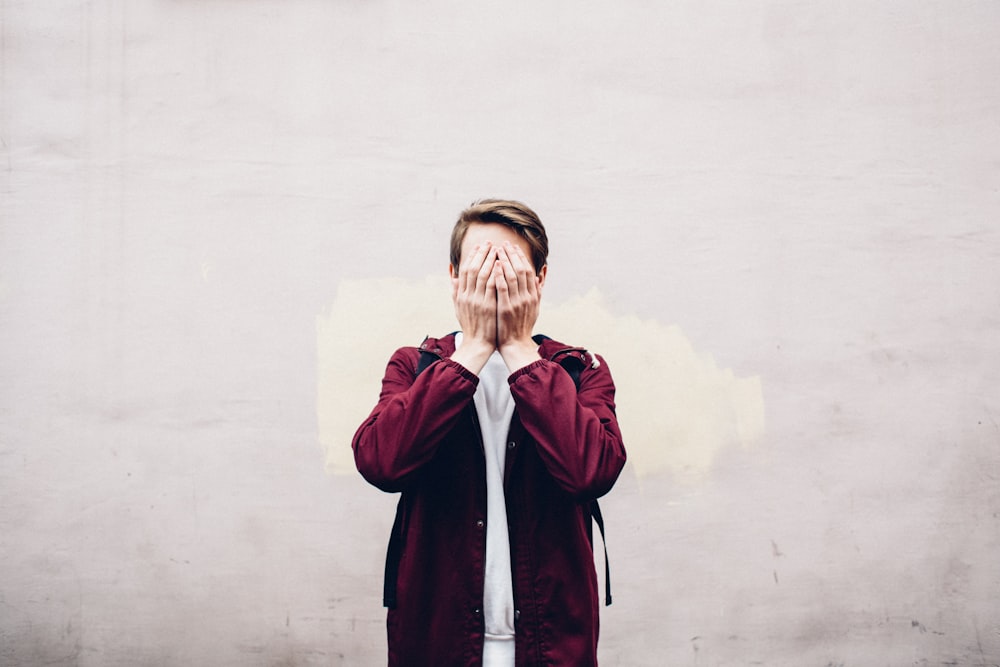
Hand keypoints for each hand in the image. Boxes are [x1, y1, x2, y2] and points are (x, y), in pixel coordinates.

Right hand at [450, 241, 498, 373]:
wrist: (477, 345)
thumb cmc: (471, 326)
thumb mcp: (459, 308)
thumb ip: (456, 291)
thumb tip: (452, 275)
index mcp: (461, 295)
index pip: (466, 270)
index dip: (473, 256)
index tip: (480, 246)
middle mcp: (468, 296)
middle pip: (474, 269)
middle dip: (482, 254)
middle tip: (490, 243)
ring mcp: (478, 301)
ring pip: (484, 275)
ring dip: (491, 260)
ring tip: (498, 249)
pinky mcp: (488, 307)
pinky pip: (493, 286)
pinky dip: (497, 274)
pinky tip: (502, 265)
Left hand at [495, 242, 542, 370]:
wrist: (516, 344)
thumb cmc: (522, 325)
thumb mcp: (534, 306)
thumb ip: (537, 289)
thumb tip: (542, 272)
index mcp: (533, 295)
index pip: (528, 270)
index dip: (520, 257)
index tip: (513, 246)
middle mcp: (527, 297)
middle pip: (521, 269)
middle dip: (512, 254)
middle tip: (504, 243)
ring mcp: (517, 302)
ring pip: (512, 276)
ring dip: (505, 261)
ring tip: (497, 250)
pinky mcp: (506, 308)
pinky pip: (503, 288)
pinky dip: (499, 275)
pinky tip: (495, 265)